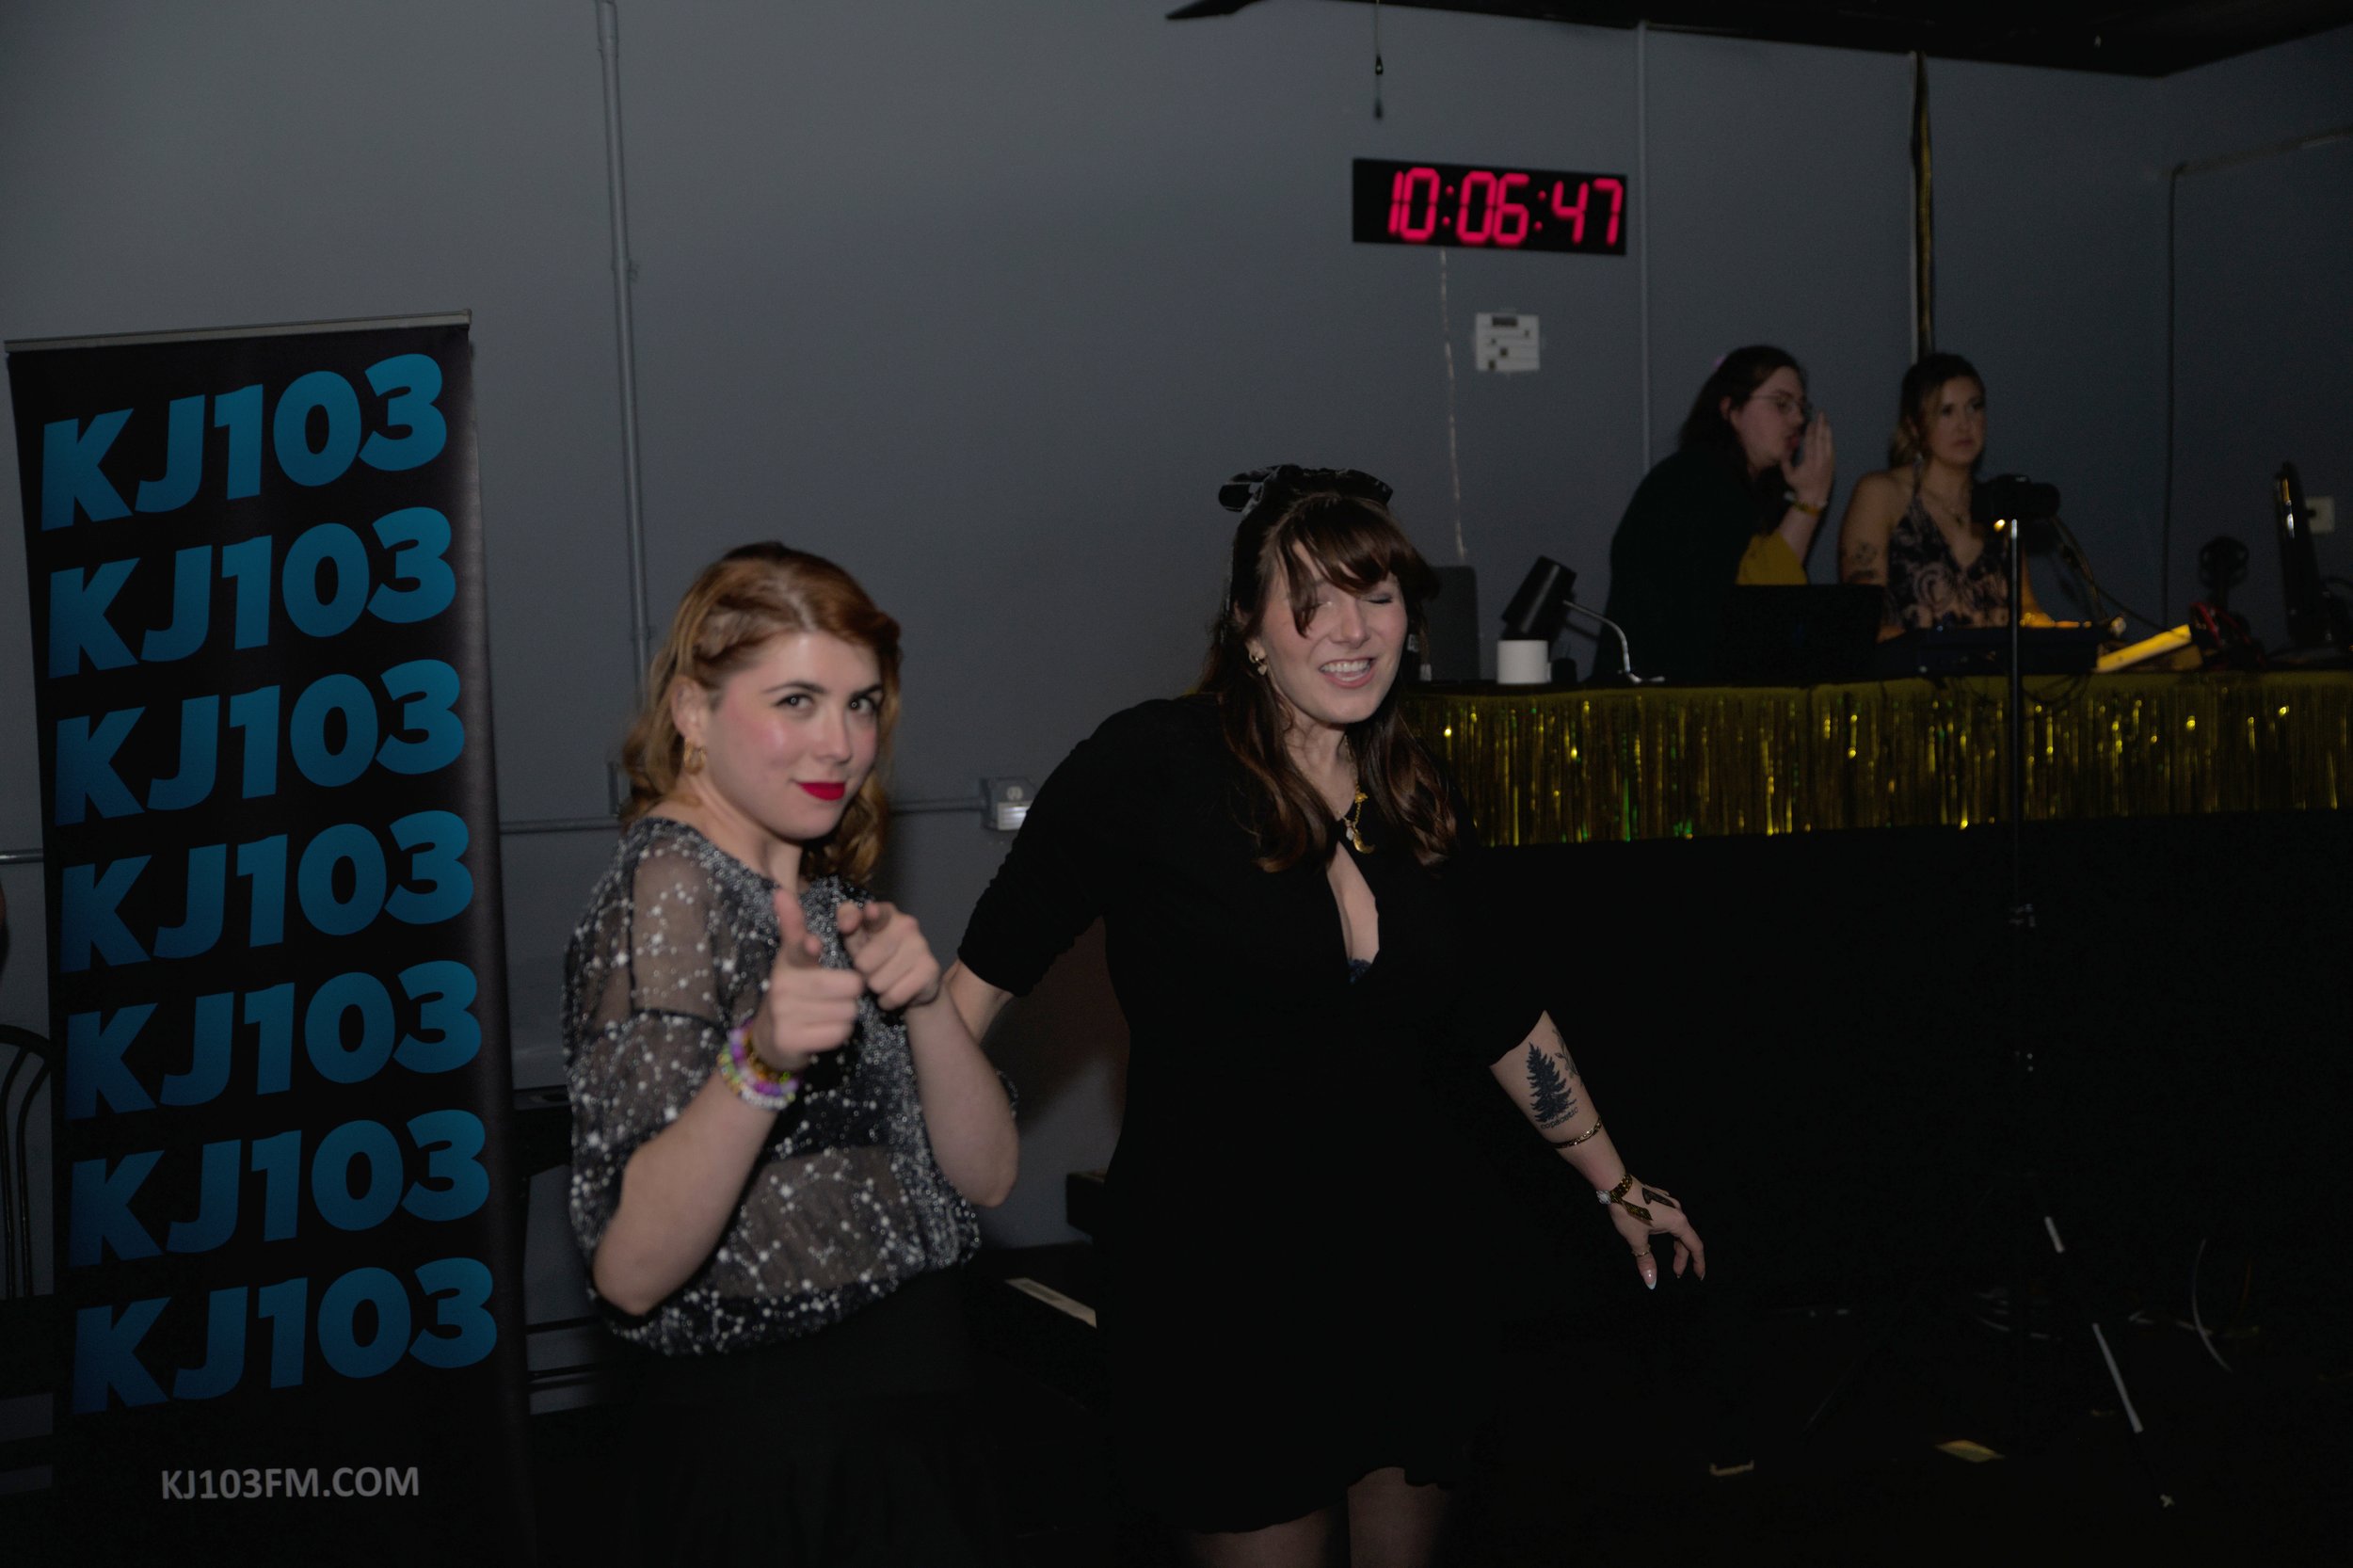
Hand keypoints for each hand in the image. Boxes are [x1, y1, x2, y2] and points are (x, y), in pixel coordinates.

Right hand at [750, 887, 864, 1072]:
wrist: (773, 1038)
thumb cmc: (794, 991)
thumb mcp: (794, 959)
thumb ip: (794, 928)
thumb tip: (781, 891)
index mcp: (787, 962)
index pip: (797, 948)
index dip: (808, 946)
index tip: (814, 944)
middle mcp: (782, 986)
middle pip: (849, 986)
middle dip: (852, 992)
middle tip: (837, 996)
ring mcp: (784, 1014)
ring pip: (848, 1011)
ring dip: (846, 1014)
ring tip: (827, 1013)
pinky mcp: (790, 1039)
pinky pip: (839, 1032)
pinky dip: (839, 1033)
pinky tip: (823, 1030)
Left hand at [837, 898, 943, 1012]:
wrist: (914, 985)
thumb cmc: (876, 957)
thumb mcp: (857, 939)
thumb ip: (847, 924)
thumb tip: (846, 924)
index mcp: (887, 915)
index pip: (877, 912)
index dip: (866, 916)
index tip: (859, 919)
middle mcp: (907, 925)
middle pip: (865, 962)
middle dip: (862, 973)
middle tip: (870, 971)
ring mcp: (921, 946)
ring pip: (879, 982)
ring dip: (876, 988)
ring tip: (884, 981)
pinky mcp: (930, 969)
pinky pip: (894, 995)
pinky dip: (888, 1000)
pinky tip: (893, 992)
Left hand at [1603, 1175, 1705, 1291]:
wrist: (1616, 1184)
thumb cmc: (1629, 1212)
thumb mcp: (1637, 1239)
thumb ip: (1646, 1261)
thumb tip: (1651, 1282)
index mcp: (1678, 1222)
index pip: (1695, 1246)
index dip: (1699, 1263)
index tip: (1699, 1276)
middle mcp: (1678, 1211)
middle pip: (1685, 1238)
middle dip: (1682, 1257)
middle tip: (1676, 1272)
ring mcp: (1669, 1202)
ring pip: (1677, 1228)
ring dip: (1675, 1244)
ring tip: (1669, 1256)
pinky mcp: (1659, 1198)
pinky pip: (1669, 1218)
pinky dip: (1668, 1231)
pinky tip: (1658, 1234)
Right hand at [1783, 410, 1835, 508]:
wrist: (1815, 497)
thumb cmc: (1800, 485)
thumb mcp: (1788, 475)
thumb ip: (1785, 461)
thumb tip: (1784, 448)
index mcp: (1810, 461)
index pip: (1811, 442)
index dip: (1811, 431)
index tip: (1810, 422)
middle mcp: (1821, 459)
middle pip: (1822, 438)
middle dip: (1821, 425)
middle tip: (1821, 414)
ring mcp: (1828, 460)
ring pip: (1828, 441)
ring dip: (1827, 429)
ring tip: (1825, 419)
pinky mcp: (1832, 462)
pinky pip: (1831, 447)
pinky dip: (1829, 438)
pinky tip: (1828, 432)